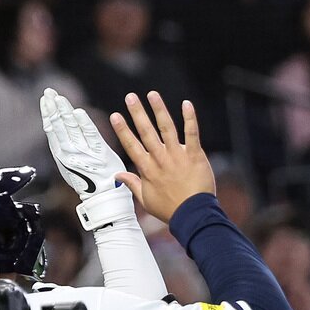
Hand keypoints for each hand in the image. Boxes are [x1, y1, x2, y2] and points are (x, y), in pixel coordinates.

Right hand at [41, 88, 124, 198]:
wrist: (104, 198)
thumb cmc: (91, 183)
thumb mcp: (72, 165)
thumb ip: (66, 147)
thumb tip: (59, 131)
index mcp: (63, 155)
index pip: (53, 130)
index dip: (48, 113)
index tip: (45, 100)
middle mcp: (70, 153)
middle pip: (59, 125)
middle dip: (53, 107)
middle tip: (49, 92)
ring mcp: (84, 153)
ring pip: (71, 128)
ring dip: (64, 111)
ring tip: (58, 97)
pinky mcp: (99, 153)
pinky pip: (90, 135)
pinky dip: (84, 123)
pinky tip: (77, 112)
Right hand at [110, 92, 214, 223]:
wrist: (193, 215)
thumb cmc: (170, 209)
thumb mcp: (146, 200)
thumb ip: (133, 184)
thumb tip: (118, 175)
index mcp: (148, 169)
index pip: (132, 146)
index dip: (123, 130)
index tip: (115, 116)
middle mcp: (160, 159)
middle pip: (146, 132)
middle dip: (137, 113)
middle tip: (130, 97)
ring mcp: (178, 156)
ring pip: (167, 128)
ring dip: (159, 109)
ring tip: (152, 94)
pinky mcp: (195, 155)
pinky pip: (192, 133)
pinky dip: (189, 118)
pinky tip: (186, 104)